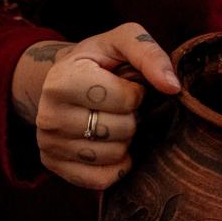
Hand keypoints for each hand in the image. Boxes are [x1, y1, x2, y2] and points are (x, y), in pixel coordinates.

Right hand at [28, 23, 179, 188]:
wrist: (63, 78)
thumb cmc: (100, 59)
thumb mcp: (123, 40)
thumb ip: (150, 55)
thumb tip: (173, 87)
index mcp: (62, 80)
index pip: (126, 100)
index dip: (137, 93)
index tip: (126, 85)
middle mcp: (48, 115)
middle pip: (122, 131)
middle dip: (132, 117)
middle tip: (119, 105)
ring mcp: (49, 144)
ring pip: (114, 155)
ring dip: (125, 139)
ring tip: (112, 120)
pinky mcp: (54, 166)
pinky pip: (102, 179)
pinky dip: (117, 164)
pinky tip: (111, 144)